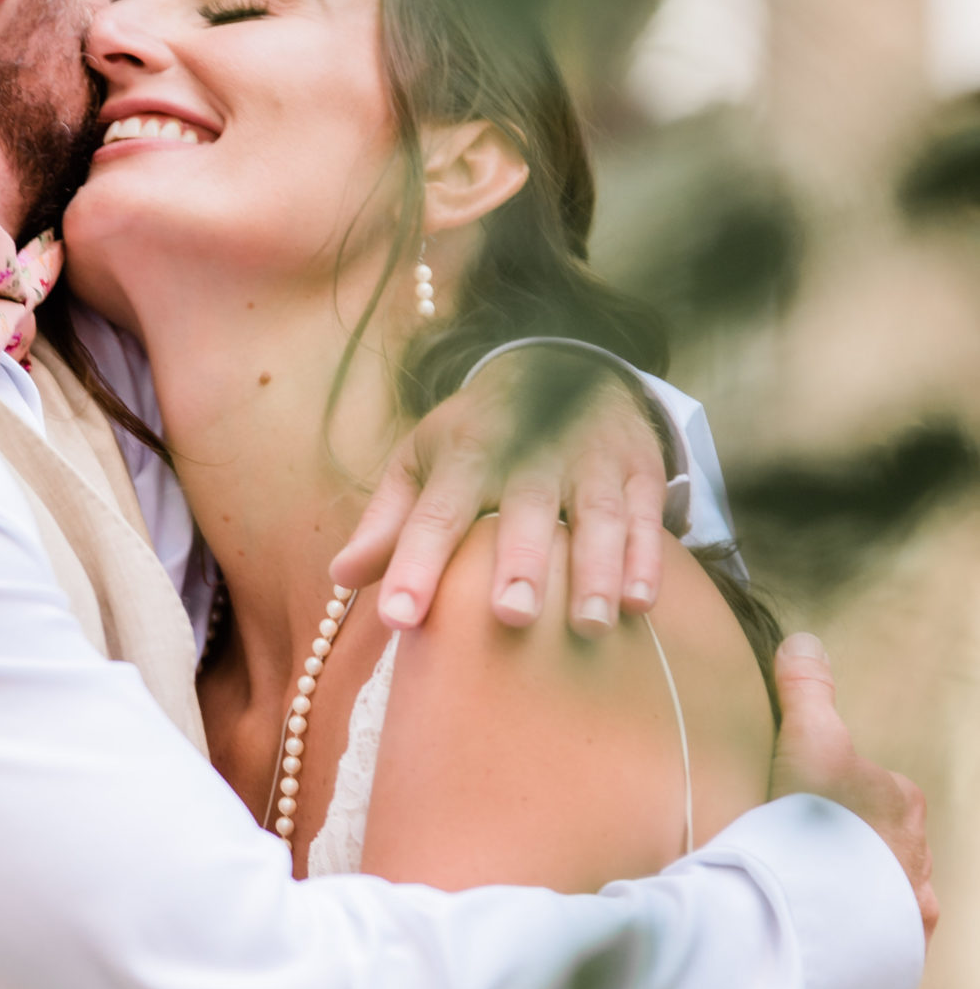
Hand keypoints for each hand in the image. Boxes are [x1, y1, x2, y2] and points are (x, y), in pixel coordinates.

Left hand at [332, 348, 668, 636]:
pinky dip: (647, 557)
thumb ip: (388, 522)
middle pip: (524, 511)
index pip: (435, 514)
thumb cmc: (479, 435)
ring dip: (595, 570)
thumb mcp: (424, 460)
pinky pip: (645, 514)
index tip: (398, 619)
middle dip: (519, 562)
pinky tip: (642, 603)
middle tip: (511, 615)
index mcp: (465, 456)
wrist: (563, 362)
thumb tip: (340, 576)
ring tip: (590, 626)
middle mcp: (529, 455)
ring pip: (594, 515)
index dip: (415, 565)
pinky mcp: (636, 467)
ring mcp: (588, 459)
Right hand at [771, 633, 936, 941]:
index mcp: (900, 801)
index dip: (835, 796)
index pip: (872, 789)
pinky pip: (879, 936)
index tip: (802, 809)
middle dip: (851, 848)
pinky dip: (858, 934)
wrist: (822, 906)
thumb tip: (803, 640)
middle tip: (803, 856)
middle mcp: (918, 851)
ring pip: (885, 889)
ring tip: (813, 900)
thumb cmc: (819, 819)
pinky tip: (829, 935)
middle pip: (882, 842)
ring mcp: (910, 902)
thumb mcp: (807, 739)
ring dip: (856, 893)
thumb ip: (806, 691)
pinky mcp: (896, 947)